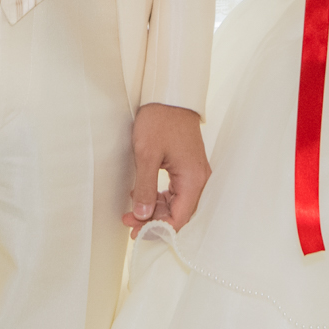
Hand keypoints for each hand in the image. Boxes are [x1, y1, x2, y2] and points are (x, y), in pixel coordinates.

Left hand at [126, 103, 210, 236]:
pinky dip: (159, 197)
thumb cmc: (160, 120)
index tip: (138, 233)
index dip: (158, 229)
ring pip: (177, 202)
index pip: (180, 217)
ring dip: (155, 210)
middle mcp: (199, 178)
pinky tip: (143, 195)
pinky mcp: (187, 166)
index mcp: (193, 178)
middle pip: (179, 212)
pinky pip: (176, 191)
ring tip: (133, 212)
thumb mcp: (147, 155)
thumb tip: (143, 216)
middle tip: (129, 222)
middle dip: (154, 221)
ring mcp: (194, 172)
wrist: (169, 95)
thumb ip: (146, 188)